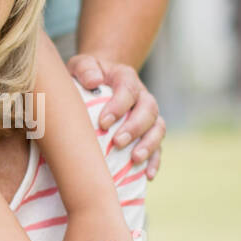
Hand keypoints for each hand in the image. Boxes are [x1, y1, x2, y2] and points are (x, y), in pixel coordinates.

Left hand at [67, 53, 164, 179]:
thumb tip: (93, 81)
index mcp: (126, 78)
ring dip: (149, 145)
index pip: (128, 90)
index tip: (103, 122)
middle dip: (135, 127)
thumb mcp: (82, 65)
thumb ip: (85, 68)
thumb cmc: (87, 76)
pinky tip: (148, 175)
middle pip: (149, 109)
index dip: (118, 106)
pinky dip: (155, 161)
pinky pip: (158, 147)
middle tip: (118, 142)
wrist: (99, 81)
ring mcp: (148, 116)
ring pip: (158, 128)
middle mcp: (142, 96)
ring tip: (135, 159)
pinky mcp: (149, 133)